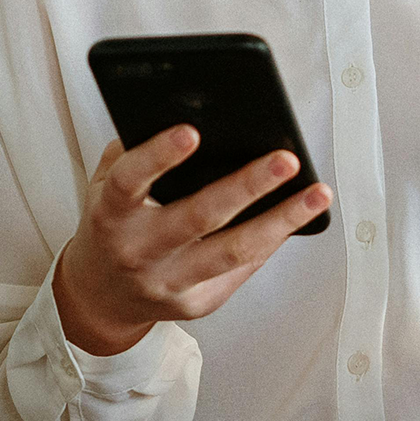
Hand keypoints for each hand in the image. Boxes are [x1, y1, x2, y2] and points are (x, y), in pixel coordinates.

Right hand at [52, 124, 332, 356]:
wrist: (102, 297)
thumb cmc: (113, 224)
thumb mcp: (106, 186)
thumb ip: (136, 153)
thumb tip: (200, 116)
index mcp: (110, 214)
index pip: (130, 182)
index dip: (158, 156)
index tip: (192, 130)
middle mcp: (138, 252)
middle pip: (198, 218)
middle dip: (246, 186)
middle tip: (287, 159)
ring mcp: (169, 283)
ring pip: (234, 251)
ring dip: (281, 220)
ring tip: (318, 193)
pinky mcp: (197, 304)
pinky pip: (242, 267)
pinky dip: (273, 238)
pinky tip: (299, 214)